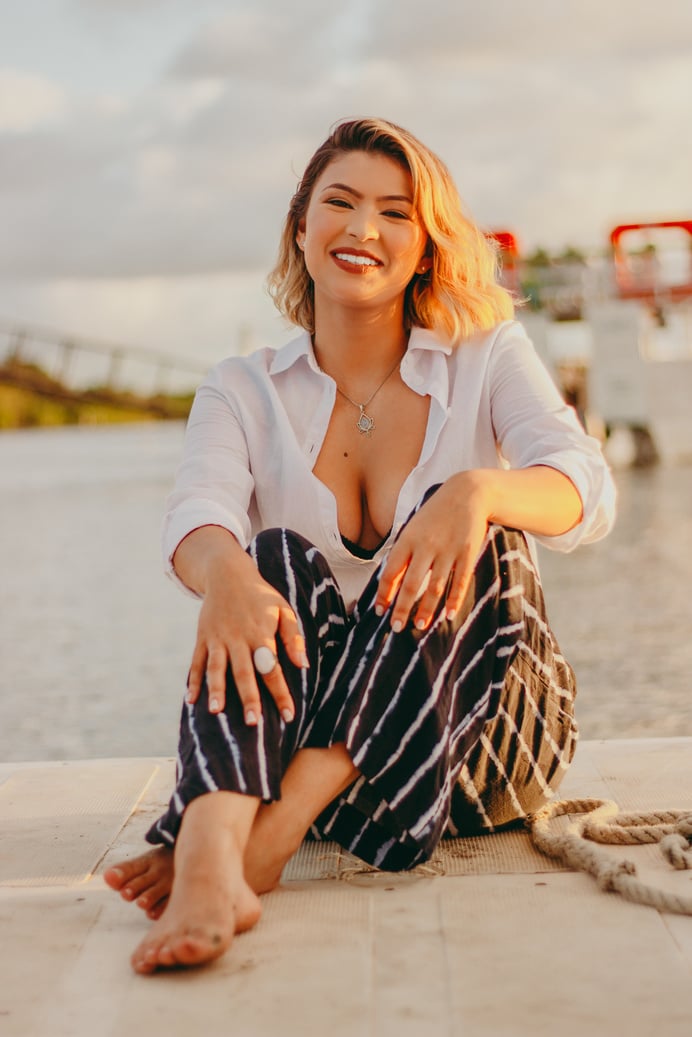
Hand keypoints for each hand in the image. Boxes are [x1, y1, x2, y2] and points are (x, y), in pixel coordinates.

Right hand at [185, 547, 307, 722]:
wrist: (228, 574)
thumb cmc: (261, 596)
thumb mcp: (284, 610)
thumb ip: (293, 637)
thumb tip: (303, 665)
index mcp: (261, 633)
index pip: (272, 668)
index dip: (281, 692)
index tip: (289, 715)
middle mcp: (238, 638)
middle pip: (244, 672)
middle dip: (249, 697)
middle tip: (254, 723)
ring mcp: (218, 638)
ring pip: (216, 667)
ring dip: (216, 689)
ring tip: (217, 711)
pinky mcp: (202, 637)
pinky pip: (197, 661)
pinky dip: (193, 680)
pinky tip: (191, 700)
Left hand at [374, 472, 489, 631]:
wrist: (468, 493)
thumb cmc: (436, 513)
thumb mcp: (414, 527)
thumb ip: (403, 551)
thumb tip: (389, 579)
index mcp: (407, 540)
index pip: (391, 572)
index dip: (384, 594)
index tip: (380, 611)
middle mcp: (425, 546)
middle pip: (410, 584)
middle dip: (402, 608)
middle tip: (396, 628)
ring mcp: (447, 550)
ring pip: (434, 586)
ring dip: (426, 609)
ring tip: (420, 625)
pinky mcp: (467, 553)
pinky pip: (460, 581)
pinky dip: (454, 599)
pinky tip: (448, 614)